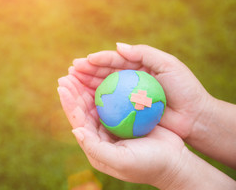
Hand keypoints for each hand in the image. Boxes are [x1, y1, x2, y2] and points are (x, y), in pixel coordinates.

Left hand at [57, 74, 186, 186]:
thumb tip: (75, 129)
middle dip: (74, 91)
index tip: (62, 85)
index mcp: (94, 144)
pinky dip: (107, 87)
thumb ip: (95, 148)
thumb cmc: (148, 165)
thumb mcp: (120, 161)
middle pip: (83, 109)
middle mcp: (100, 134)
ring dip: (87, 87)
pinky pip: (113, 99)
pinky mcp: (125, 117)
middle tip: (68, 73)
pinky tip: (103, 75)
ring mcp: (113, 125)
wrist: (174, 164)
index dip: (69, 103)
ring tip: (79, 71)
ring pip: (96, 102)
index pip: (78, 120)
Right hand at [69, 43, 211, 139]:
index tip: (83, 61)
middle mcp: (129, 80)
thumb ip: (143, 53)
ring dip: (86, 85)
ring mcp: (127, 96)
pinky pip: (109, 105)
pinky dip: (96, 101)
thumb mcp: (168, 65)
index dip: (98, 60)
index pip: (114, 60)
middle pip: (104, 73)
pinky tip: (83, 100)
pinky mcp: (127, 111)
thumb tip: (118, 46)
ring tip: (71, 82)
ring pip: (104, 88)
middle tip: (71, 71)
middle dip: (86, 71)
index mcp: (138, 66)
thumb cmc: (184, 88)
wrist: (195, 117)